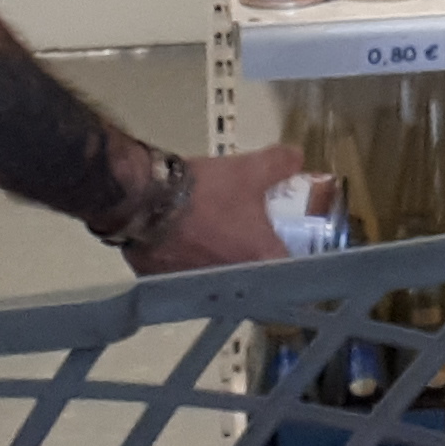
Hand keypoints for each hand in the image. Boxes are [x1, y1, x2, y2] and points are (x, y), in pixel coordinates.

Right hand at [126, 141, 306, 274]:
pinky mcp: (164, 283)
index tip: (284, 245)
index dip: (289, 258)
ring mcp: (197, 287)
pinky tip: (181, 245)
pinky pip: (181, 277)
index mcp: (260, 260)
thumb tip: (297, 158)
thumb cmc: (206, 191)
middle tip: (244, 239)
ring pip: (215, 279)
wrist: (147, 198)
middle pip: (251, 278)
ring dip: (216, 263)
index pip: (290, 272)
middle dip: (249, 260)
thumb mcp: (251, 170)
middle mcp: (232, 283)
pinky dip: (184, 263)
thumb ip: (280, 164)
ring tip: (210, 239)